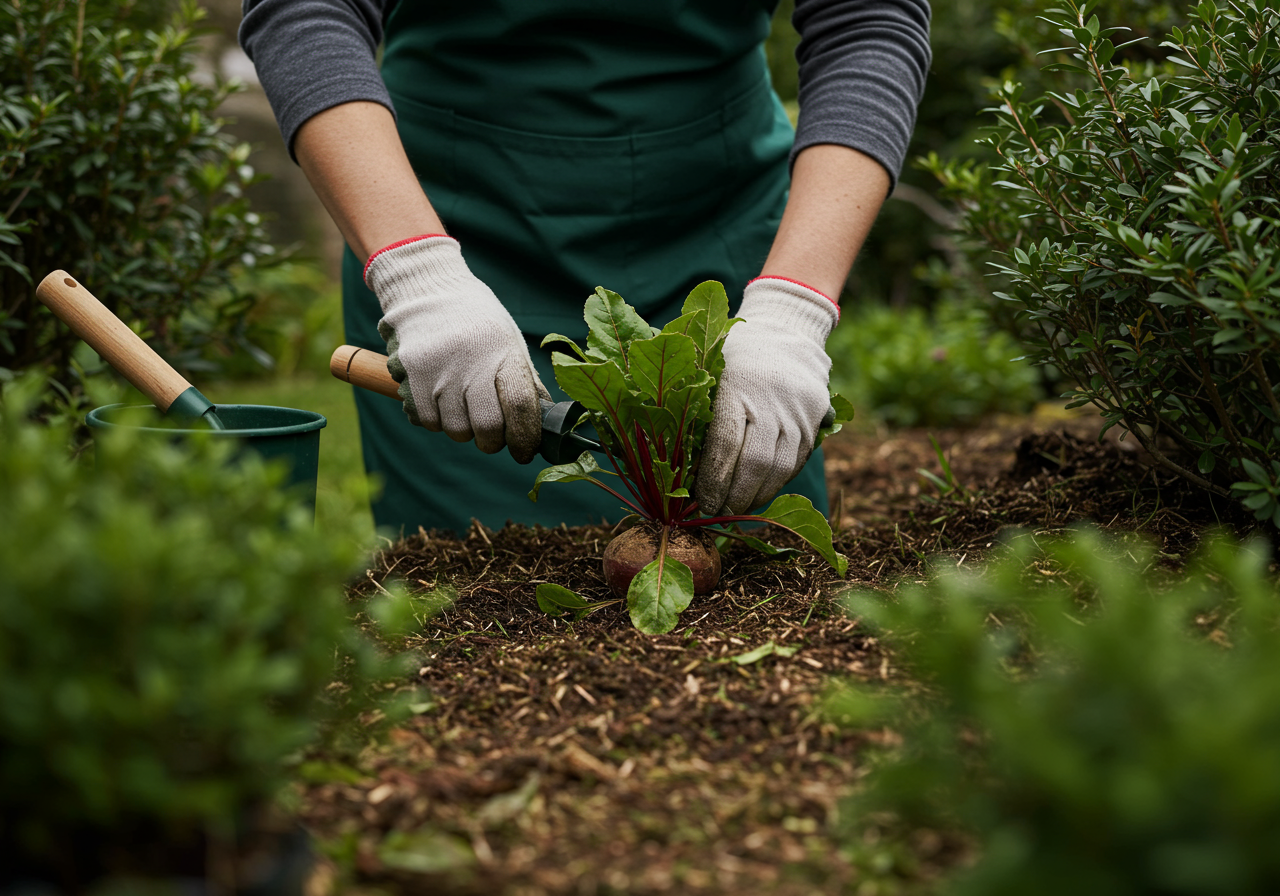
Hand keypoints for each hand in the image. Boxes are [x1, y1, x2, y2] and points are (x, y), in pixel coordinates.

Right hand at [365, 235, 549, 463]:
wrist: (429, 288)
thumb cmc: (477, 321)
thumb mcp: (508, 341)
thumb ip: (524, 381)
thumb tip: (544, 422)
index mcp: (504, 351)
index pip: (519, 405)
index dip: (524, 437)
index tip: (524, 451)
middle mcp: (472, 360)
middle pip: (487, 426)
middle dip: (492, 442)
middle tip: (492, 437)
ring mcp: (439, 367)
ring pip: (455, 429)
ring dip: (462, 430)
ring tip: (463, 409)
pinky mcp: (411, 373)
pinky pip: (426, 420)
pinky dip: (436, 421)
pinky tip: (440, 403)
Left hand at [696, 277, 837, 515]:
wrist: (787, 329)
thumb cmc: (733, 353)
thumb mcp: (708, 366)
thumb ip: (692, 406)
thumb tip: (672, 462)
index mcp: (737, 385)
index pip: (725, 445)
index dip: (713, 481)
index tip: (701, 503)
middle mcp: (771, 399)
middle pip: (755, 464)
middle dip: (734, 497)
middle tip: (718, 515)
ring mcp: (798, 410)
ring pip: (780, 469)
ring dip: (757, 497)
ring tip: (737, 511)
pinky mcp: (816, 418)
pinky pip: (797, 461)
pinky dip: (778, 483)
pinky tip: (760, 493)